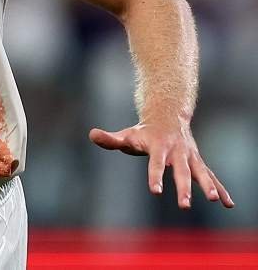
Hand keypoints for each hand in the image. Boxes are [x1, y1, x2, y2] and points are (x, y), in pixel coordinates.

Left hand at [89, 122, 234, 209]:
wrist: (168, 116)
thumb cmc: (144, 131)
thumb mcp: (127, 135)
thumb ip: (110, 139)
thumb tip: (92, 134)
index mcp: (159, 146)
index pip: (156, 163)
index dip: (155, 176)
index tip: (155, 191)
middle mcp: (178, 152)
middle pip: (181, 171)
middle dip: (184, 188)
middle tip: (184, 205)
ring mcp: (191, 157)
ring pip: (202, 172)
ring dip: (209, 186)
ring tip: (217, 201)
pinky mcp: (198, 163)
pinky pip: (212, 177)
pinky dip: (222, 189)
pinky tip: (230, 204)